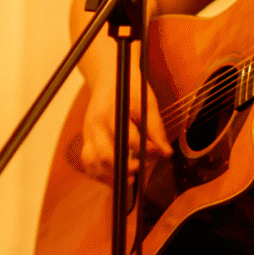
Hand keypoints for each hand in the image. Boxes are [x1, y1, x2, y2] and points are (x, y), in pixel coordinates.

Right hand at [76, 66, 172, 185]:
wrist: (111, 75)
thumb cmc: (132, 88)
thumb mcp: (147, 102)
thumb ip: (156, 128)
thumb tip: (167, 153)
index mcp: (113, 111)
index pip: (129, 138)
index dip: (145, 150)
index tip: (159, 154)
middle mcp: (97, 123)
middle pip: (106, 154)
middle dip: (125, 166)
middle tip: (142, 168)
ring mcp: (89, 132)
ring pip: (93, 161)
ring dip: (111, 175)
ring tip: (130, 179)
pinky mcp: (86, 138)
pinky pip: (87, 161)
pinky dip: (99, 173)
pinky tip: (115, 177)